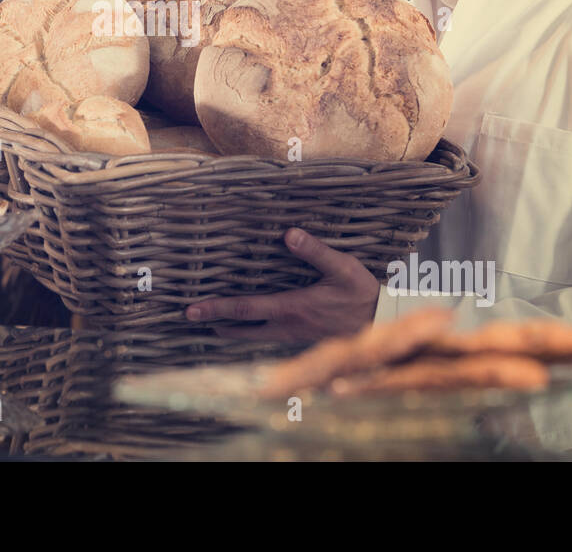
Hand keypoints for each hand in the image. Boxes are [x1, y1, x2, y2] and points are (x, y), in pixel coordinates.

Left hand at [185, 227, 380, 343]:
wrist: (381, 324)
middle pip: (241, 330)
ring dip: (230, 331)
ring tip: (212, 324)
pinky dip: (250, 331)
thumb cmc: (361, 293)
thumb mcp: (343, 268)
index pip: (244, 309)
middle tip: (190, 318)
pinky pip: (267, 337)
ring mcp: (293, 335)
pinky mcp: (301, 337)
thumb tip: (289, 234)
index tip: (190, 309)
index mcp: (292, 307)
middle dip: (214, 324)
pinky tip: (248, 325)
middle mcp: (287, 326)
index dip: (216, 309)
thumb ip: (315, 251)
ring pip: (253, 337)